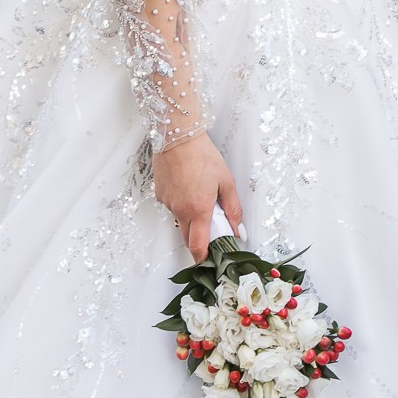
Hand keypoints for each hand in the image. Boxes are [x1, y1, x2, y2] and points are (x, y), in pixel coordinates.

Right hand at [154, 134, 244, 261]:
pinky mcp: (160, 194)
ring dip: (190, 217)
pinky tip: (188, 186)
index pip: (197, 246)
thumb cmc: (202, 155)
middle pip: (187, 238)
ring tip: (200, 194)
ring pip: (180, 220)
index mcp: (198, 209)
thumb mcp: (226, 181)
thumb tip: (237, 229)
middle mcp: (180, 209)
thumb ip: (233, 209)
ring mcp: (168, 203)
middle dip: (199, 239)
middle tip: (212, 227)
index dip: (202, 258)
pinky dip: (181, 203)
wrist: (178, 136)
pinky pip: (172, 206)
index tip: (209, 262)